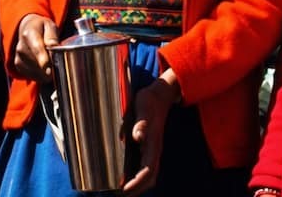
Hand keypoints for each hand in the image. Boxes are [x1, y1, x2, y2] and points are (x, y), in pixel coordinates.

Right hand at [13, 13, 59, 81]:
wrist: (27, 29)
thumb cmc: (42, 28)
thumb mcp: (49, 26)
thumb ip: (52, 36)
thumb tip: (54, 46)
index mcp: (29, 34)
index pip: (37, 49)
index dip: (43, 60)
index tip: (49, 70)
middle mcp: (21, 47)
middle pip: (37, 63)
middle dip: (49, 67)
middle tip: (58, 63)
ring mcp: (19, 58)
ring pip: (36, 72)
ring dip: (45, 72)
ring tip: (51, 63)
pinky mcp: (18, 66)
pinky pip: (33, 76)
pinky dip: (41, 75)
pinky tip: (44, 67)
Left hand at [122, 74, 180, 195]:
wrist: (160, 94)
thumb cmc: (150, 100)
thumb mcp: (143, 108)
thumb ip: (141, 123)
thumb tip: (137, 137)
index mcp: (154, 143)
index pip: (148, 171)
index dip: (137, 183)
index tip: (124, 190)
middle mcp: (154, 149)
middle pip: (150, 177)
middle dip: (137, 189)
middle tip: (121, 194)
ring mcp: (152, 148)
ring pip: (149, 173)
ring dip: (138, 184)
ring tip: (123, 189)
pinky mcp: (149, 145)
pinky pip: (145, 165)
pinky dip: (137, 174)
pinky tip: (125, 173)